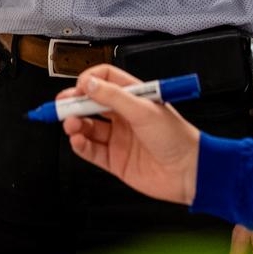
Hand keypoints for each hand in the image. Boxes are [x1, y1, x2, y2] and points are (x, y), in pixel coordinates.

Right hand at [61, 64, 200, 205]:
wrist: (189, 173)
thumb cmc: (177, 138)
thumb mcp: (144, 111)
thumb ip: (114, 97)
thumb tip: (90, 84)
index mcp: (134, 97)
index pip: (105, 80)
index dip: (90, 81)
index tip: (79, 87)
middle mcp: (124, 116)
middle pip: (91, 104)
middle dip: (74, 103)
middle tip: (62, 105)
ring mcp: (119, 138)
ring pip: (88, 127)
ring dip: (75, 124)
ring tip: (70, 124)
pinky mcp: (115, 160)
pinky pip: (91, 151)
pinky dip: (80, 145)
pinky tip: (77, 140)